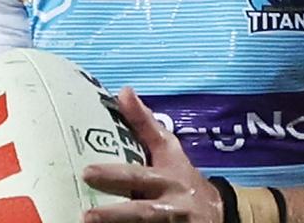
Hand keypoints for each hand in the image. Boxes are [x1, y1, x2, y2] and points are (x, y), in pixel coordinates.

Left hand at [82, 87, 223, 221]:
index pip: (140, 174)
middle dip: (114, 213)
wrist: (218, 213)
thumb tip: (124, 92)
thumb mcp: (169, 151)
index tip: (87, 172)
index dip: (115, 174)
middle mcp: (172, 204)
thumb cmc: (181, 177)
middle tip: (85, 213)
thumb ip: (145, 124)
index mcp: (169, 177)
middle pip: (142, 212)